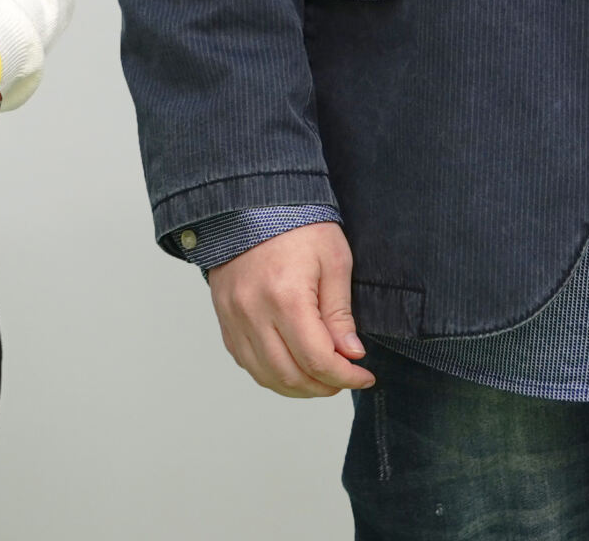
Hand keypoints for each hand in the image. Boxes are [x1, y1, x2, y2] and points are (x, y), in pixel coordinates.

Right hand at [206, 221, 374, 396]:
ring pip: (265, 375)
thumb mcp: (333, 260)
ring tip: (320, 378)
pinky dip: (270, 373)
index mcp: (285, 297)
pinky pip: (245, 361)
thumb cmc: (297, 223)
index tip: (364, 375)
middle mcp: (253, 312)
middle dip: (323, 387)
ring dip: (296, 387)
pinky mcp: (224, 317)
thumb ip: (340, 313)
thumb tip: (350, 354)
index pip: (317, 360)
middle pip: (289, 375)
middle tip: (344, 378)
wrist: (253, 201)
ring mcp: (233, 317)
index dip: (345, 377)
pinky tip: (291, 364)